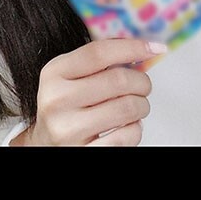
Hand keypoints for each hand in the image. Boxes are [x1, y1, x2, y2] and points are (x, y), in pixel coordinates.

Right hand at [12, 38, 164, 145]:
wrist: (45, 145)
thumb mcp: (69, 76)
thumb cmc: (65, 105)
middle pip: (118, 79)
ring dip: (142, 105)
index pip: (98, 53)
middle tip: (143, 85)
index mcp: (54, 73)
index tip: (154, 48)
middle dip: (142, 81)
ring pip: (128, 107)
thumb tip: (140, 46)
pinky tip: (126, 126)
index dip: (132, 47)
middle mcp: (57, 100)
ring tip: (136, 106)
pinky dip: (135, 129)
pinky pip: (127, 136)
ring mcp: (68, 129)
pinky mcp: (83, 152)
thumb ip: (98, 60)